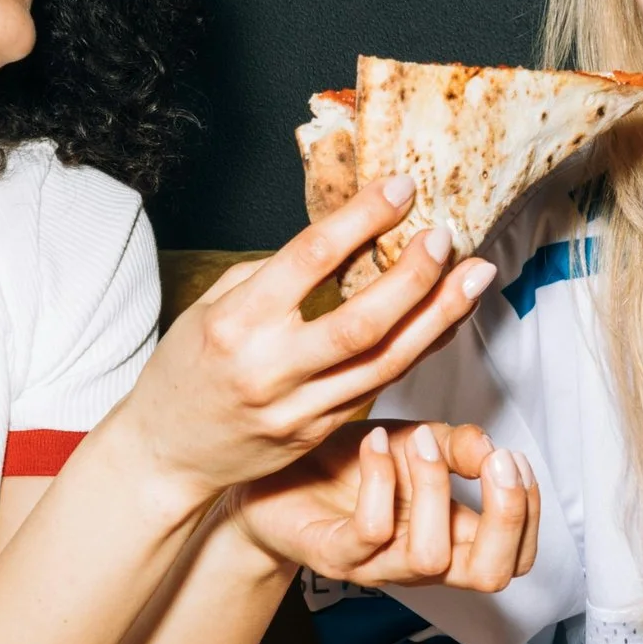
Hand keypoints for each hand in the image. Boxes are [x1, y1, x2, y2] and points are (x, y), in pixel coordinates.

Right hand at [120, 181, 496, 513]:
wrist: (167, 454)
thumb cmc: (186, 369)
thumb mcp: (209, 307)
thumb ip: (272, 276)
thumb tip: (339, 241)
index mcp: (237, 323)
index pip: (310, 259)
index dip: (362, 219)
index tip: (400, 188)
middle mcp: (270, 368)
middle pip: (362, 322)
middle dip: (414, 276)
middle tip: (446, 238)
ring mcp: (299, 408)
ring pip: (385, 362)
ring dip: (439, 317)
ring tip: (475, 277)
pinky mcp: (319, 432)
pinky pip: (380, 386)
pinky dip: (419, 349)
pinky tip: (446, 319)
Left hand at [235, 419, 539, 590]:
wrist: (266, 481)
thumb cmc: (341, 468)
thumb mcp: (409, 443)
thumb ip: (454, 445)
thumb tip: (490, 447)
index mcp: (447, 536)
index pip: (514, 558)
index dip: (527, 516)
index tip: (513, 460)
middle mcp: (418, 558)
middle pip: (490, 575)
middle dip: (506, 517)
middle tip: (496, 463)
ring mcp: (375, 563)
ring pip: (431, 555)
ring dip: (435, 488)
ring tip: (419, 442)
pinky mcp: (332, 555)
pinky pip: (371, 533)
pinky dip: (381, 480)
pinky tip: (376, 443)